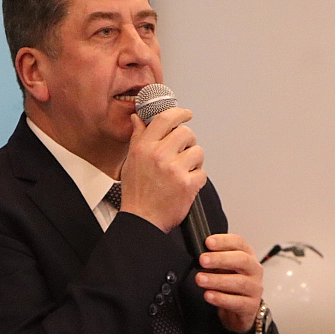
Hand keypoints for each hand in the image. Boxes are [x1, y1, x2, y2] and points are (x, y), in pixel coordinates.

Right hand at [119, 108, 206, 232]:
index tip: (186, 114)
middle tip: (183, 152)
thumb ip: (138, 137)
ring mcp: (174, 170)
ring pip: (198, 152)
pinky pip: (202, 172)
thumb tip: (138, 119)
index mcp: (144, 147)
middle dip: (188, 142)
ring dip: (194, 161)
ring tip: (183, 171)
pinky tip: (185, 185)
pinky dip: (196, 179)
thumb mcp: (131, 161)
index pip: (165, 119)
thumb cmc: (136, 193)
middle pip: (186, 133)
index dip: (179, 113)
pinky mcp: (188, 184)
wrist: (142, 220)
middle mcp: (159, 155)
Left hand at [195, 233, 263, 333]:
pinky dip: (221, 298)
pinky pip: (237, 302)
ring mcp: (255, 288)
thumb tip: (199, 254)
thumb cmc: (231, 284)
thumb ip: (214, 260)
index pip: (238, 243)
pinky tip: (209, 295)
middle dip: (220, 259)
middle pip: (241, 260)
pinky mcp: (251, 306)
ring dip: (217, 280)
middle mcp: (254, 270)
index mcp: (247, 255)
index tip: (208, 242)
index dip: (223, 241)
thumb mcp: (223, 268)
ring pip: (239, 282)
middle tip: (203, 260)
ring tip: (201, 279)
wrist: (240, 309)